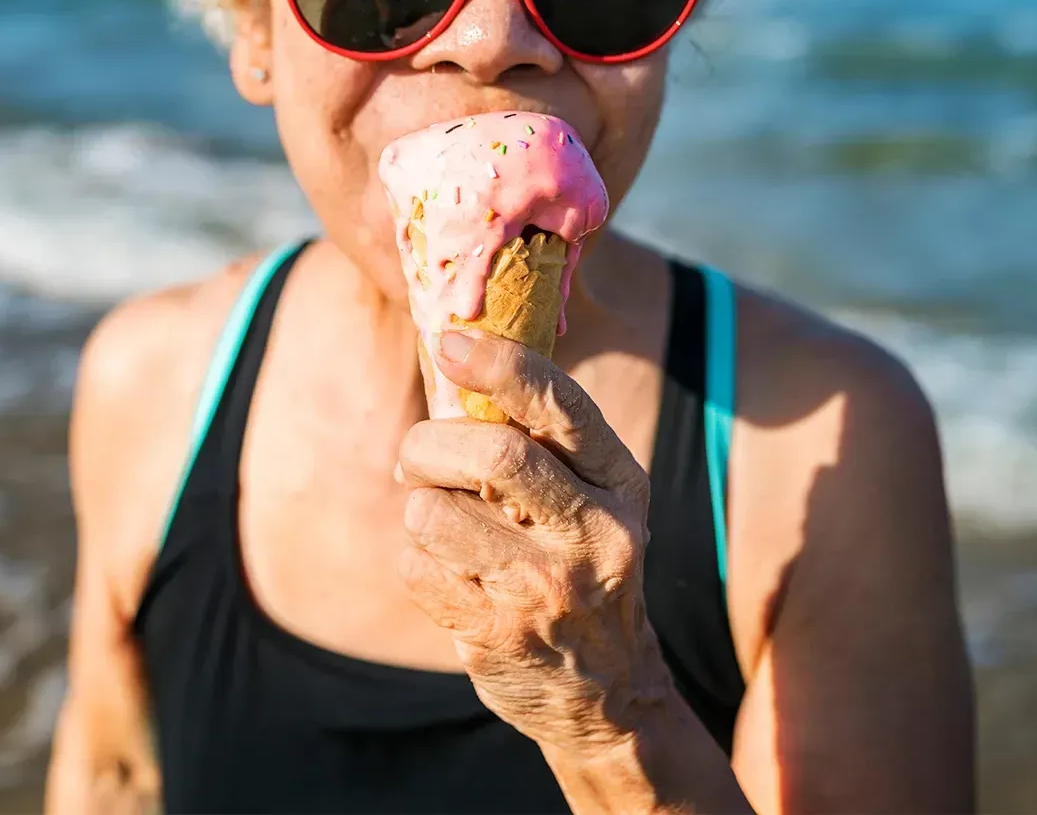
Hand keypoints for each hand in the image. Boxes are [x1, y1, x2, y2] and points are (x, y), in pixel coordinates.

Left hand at [396, 328, 674, 755]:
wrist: (609, 693)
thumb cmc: (580, 565)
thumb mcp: (593, 500)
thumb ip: (541, 441)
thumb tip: (453, 358)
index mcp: (621, 484)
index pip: (562, 406)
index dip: (501, 365)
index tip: (451, 342)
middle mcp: (596, 533)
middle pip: (492, 455)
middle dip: (429, 445)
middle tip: (415, 458)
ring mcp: (549, 589)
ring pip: (435, 514)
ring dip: (418, 511)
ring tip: (442, 528)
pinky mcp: (500, 634)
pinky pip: (416, 568)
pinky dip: (416, 562)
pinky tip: (451, 577)